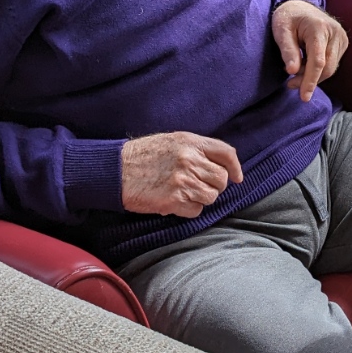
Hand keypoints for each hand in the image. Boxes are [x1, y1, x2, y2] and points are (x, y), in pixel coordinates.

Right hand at [121, 131, 242, 216]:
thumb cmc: (142, 156)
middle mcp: (189, 160)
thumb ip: (196, 149)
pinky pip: (196, 210)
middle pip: (221, 179)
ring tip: (184, 193)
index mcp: (190, 142)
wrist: (114, 170)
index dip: (235, 167)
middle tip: (198, 186)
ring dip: (201, 198)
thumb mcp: (171, 141)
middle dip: (214, 186)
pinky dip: (188, 210)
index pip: (226, 153)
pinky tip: (174, 202)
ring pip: (211, 196)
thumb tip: (221, 165)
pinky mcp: (173, 200)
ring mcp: (182, 180)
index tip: (237, 177)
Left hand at [271, 0, 347, 101]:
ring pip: (331, 68)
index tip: (304, 97)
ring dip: (313, 75)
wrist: (299, 4)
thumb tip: (291, 71)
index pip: (318, 61)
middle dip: (310, 80)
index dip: (310, 80)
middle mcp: (335, 32)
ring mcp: (341, 37)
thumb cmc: (288, 17)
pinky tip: (305, 64)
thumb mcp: (281, 31)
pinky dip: (319, 69)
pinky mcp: (343, 42)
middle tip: (290, 83)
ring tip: (295, 70)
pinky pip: (333, 63)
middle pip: (327, 67)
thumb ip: (287, 51)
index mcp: (319, 28)